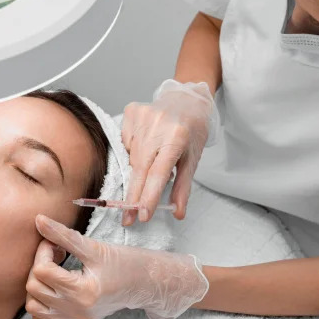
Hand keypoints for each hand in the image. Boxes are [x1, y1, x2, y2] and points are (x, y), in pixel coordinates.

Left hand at [25, 215, 208, 318]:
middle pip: (34, 287)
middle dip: (39, 265)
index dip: (44, 250)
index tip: (55, 242)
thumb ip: (63, 235)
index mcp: (84, 291)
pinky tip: (55, 288)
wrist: (142, 284)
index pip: (42, 270)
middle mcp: (77, 310)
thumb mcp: (94, 247)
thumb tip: (39, 220)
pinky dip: (42, 304)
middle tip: (55, 253)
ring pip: (33, 306)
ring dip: (38, 285)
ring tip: (54, 271)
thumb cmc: (123, 263)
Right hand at [121, 79, 218, 224]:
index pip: (158, 173)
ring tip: (149, 167)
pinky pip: (125, 143)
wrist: (186, 99)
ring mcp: (142, 117)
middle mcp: (157, 125)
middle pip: (140, 169)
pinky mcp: (130, 111)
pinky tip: (145, 146)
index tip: (142, 216)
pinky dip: (133, 152)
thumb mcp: (193, 159)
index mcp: (177, 138)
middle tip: (128, 219)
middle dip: (133, 196)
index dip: (149, 196)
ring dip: (137, 172)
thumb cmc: (192, 131)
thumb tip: (177, 212)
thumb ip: (183, 187)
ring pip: (131, 158)